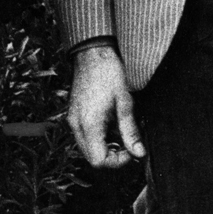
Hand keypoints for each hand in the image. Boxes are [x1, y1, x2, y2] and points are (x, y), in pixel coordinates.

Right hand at [67, 43, 144, 168]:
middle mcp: (76, 124)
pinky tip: (110, 122)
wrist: (93, 52)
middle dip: (112, 155)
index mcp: (89, 124)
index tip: (131, 149)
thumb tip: (139, 153)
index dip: (117, 161)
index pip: (98, 160)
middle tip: (128, 142)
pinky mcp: (73, 113)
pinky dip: (98, 136)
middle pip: (91, 157)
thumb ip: (130, 131)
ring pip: (87, 147)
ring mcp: (72, 118)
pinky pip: (84, 135)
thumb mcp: (125, 102)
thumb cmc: (109, 73)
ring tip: (120, 130)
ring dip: (104, 146)